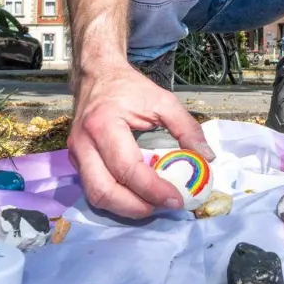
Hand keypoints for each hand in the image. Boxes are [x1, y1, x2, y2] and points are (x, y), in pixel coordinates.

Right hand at [68, 65, 213, 217]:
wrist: (97, 75)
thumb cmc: (128, 88)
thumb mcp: (162, 100)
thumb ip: (186, 127)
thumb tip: (207, 157)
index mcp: (104, 124)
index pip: (127, 168)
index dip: (152, 189)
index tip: (176, 198)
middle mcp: (84, 143)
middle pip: (104, 190)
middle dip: (136, 207)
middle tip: (163, 206)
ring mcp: (76, 154)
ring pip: (95, 195)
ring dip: (125, 208)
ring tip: (152, 204)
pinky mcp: (76, 161)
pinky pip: (94, 189)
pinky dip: (117, 200)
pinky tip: (138, 197)